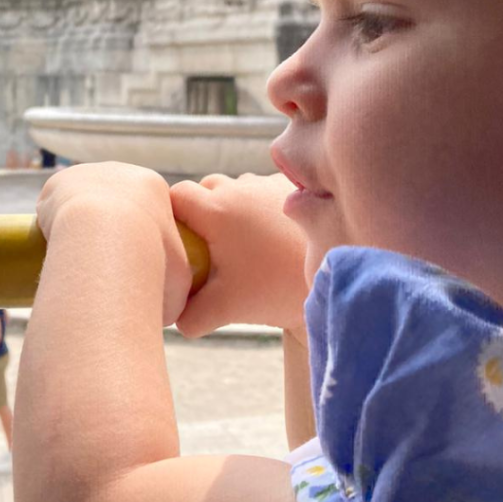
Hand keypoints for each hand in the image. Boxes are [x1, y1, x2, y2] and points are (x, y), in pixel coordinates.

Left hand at [36, 162, 190, 325]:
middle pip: (111, 201)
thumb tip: (166, 310)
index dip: (136, 236)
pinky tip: (53, 243)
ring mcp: (87, 173)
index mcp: (153, 186)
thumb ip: (173, 289)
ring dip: (78, 224)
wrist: (103, 238)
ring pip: (82, 202)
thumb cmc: (148, 261)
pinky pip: (54, 206)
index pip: (144, 209)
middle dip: (106, 227)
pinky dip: (52, 224)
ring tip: (75, 257)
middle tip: (99, 264)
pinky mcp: (58, 183)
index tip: (127, 261)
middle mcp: (120, 171)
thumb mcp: (177, 281)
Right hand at [170, 173, 307, 337]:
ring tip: (242, 242)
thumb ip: (190, 315)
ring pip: (234, 188)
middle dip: (200, 212)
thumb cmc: (275, 290)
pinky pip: (262, 191)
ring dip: (231, 208)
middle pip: (203, 189)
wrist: (332, 277)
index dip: (171, 214)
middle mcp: (238, 188)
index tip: (180, 239)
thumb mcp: (225, 308)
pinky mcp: (289, 187)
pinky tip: (270, 236)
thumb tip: (172, 317)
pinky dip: (259, 208)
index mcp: (215, 210)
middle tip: (208, 246)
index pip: (175, 195)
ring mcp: (265, 184)